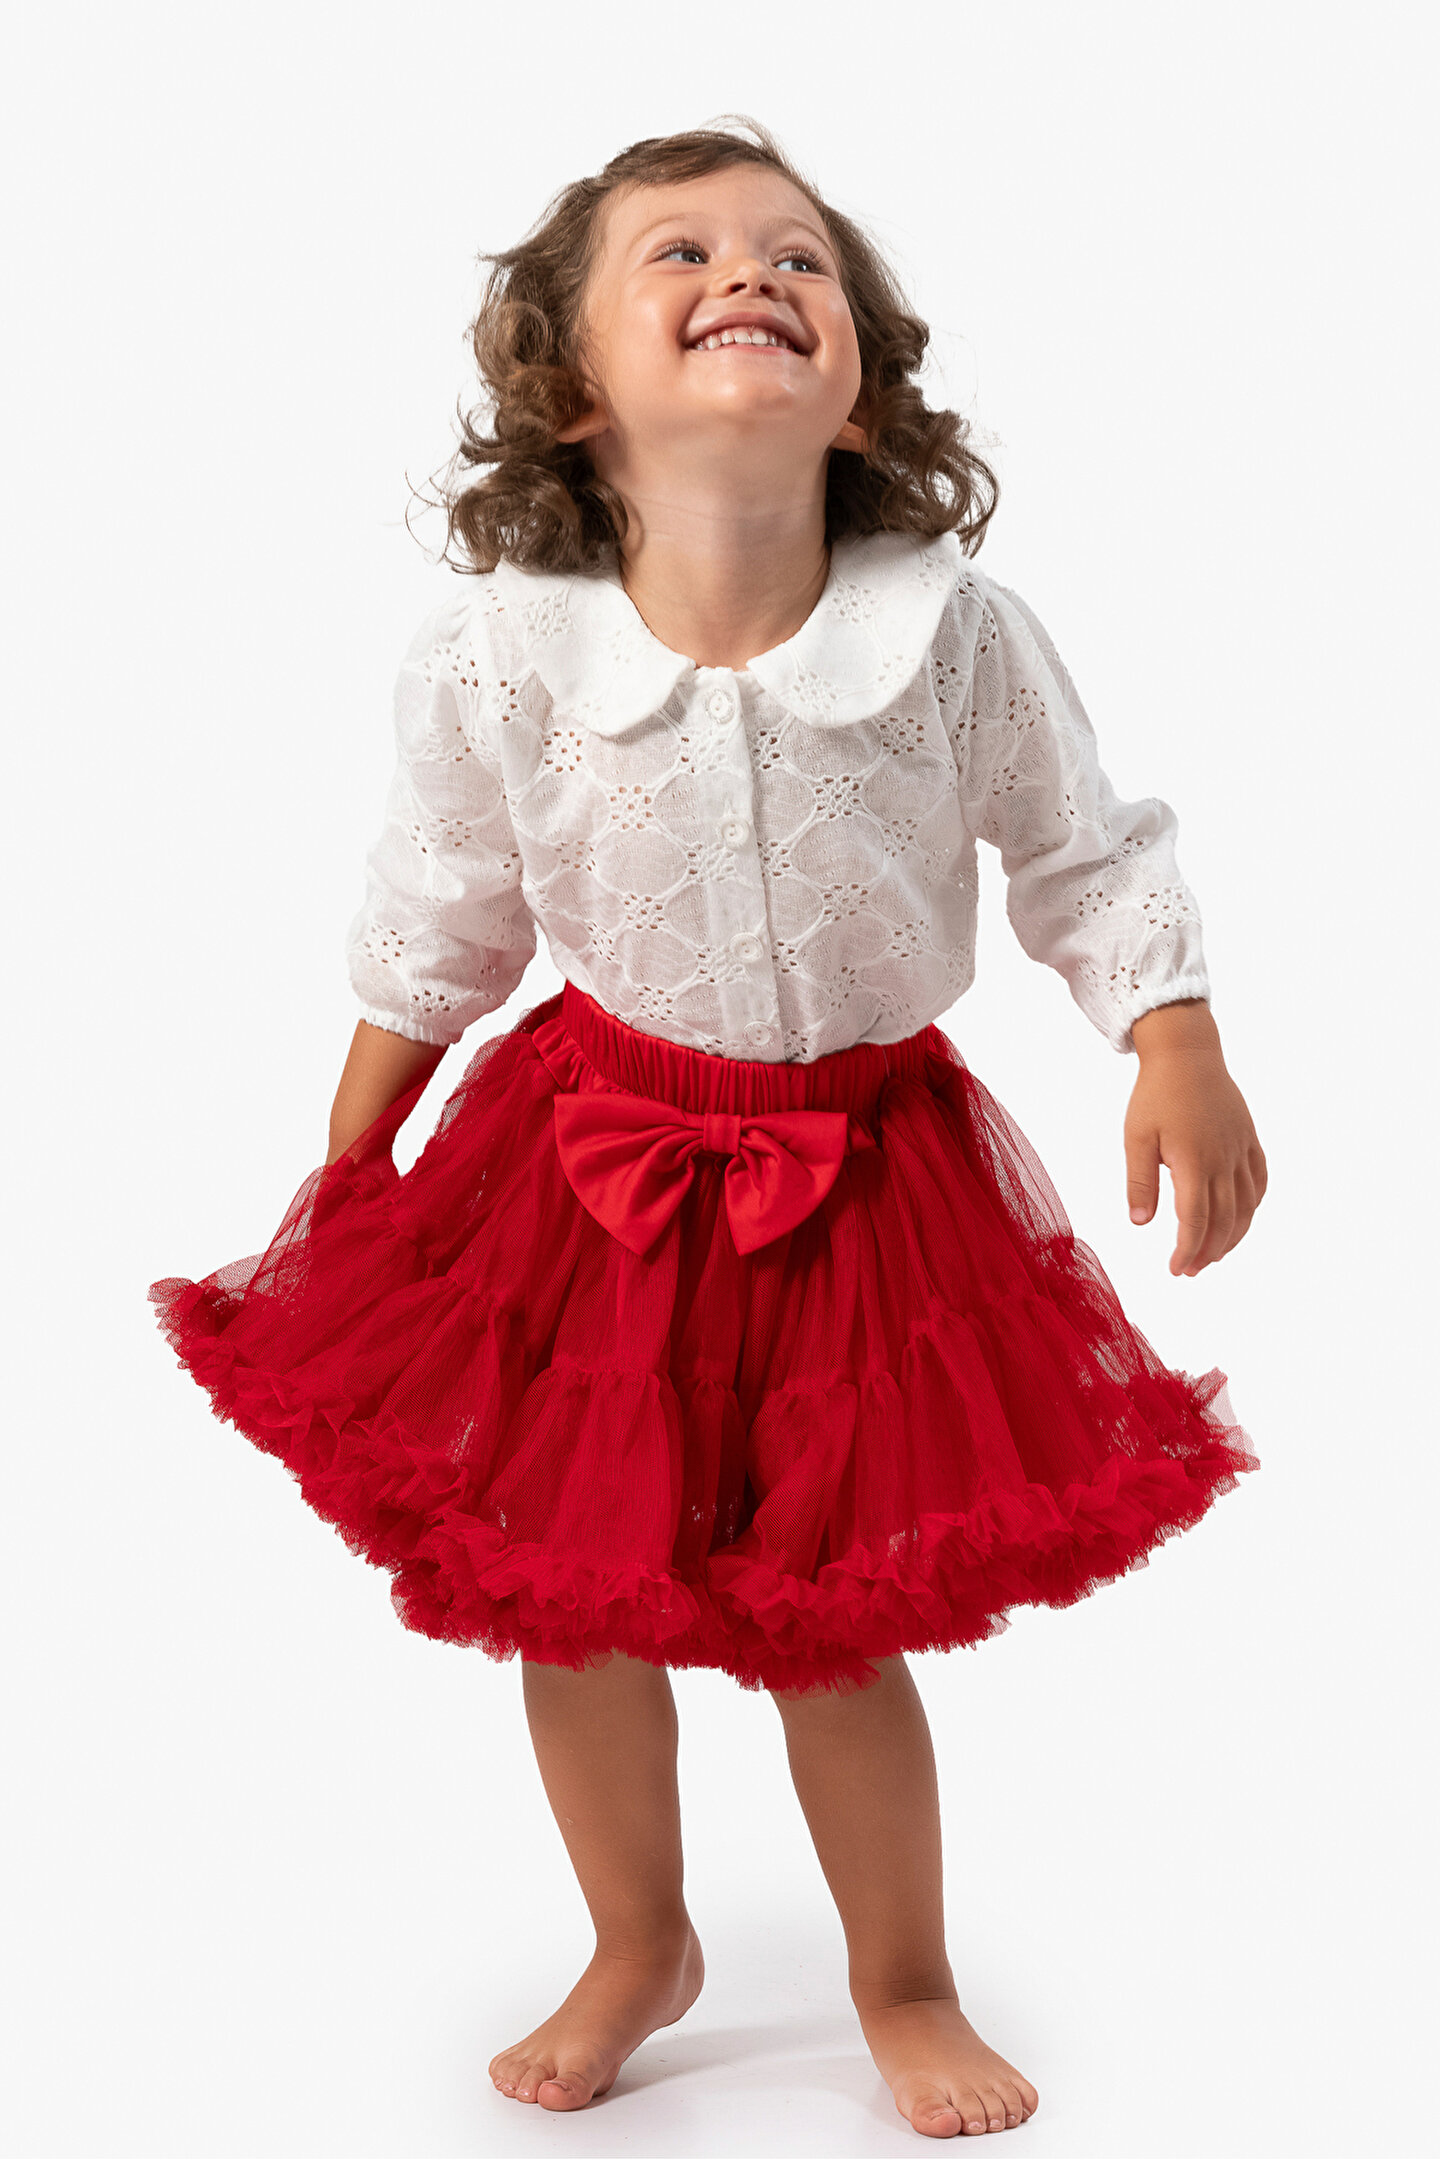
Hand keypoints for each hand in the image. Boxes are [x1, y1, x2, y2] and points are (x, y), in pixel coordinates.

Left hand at [1125, 1001, 1267, 1275]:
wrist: (1187, 1053)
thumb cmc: (1156, 1094)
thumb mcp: (1136, 1137)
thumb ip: (1140, 1182)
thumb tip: (1140, 1223)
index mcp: (1194, 1162)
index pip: (1195, 1221)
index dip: (1187, 1250)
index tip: (1176, 1269)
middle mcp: (1224, 1160)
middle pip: (1224, 1220)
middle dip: (1209, 1251)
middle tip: (1192, 1270)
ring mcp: (1241, 1149)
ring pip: (1247, 1206)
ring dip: (1234, 1235)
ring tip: (1215, 1254)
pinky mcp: (1249, 1139)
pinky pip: (1259, 1181)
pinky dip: (1253, 1205)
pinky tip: (1242, 1217)